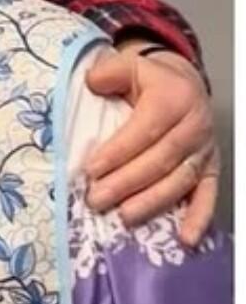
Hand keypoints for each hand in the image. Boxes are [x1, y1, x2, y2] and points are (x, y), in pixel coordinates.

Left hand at [84, 42, 217, 245]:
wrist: (185, 83)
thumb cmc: (150, 79)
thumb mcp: (128, 64)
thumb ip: (108, 72)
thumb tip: (92, 83)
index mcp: (173, 98)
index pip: (144, 130)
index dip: (118, 152)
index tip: (91, 170)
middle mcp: (194, 126)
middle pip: (160, 160)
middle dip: (127, 182)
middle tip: (97, 199)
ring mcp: (205, 150)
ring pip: (180, 181)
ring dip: (152, 202)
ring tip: (124, 217)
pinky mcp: (212, 169)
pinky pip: (208, 195)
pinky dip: (199, 218)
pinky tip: (186, 239)